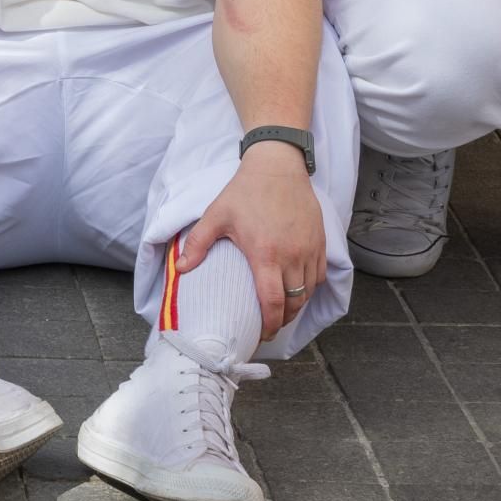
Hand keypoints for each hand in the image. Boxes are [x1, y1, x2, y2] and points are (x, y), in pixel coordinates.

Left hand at [177, 143, 327, 343]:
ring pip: (309, 291)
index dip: (270, 324)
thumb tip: (180, 269)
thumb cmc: (245, 191)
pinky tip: (297, 289)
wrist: (277, 166)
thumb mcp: (216, 215)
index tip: (262, 334)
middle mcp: (292, 255)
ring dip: (297, 305)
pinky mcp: (320, 242)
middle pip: (294, 302)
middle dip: (283, 320)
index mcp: (266, 254)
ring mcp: (309, 249)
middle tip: (270, 326)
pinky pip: (319, 275)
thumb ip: (197, 243)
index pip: (273, 302)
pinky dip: (309, 288)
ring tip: (282, 311)